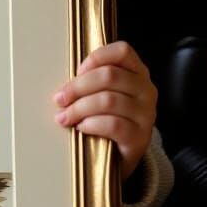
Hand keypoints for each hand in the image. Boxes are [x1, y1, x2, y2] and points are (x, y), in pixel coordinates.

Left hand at [52, 41, 156, 179]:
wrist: (120, 155)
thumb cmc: (106, 117)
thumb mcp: (102, 94)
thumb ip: (91, 81)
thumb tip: (64, 86)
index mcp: (137, 72)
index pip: (123, 51)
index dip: (97, 57)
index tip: (77, 71)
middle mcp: (146, 90)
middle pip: (109, 76)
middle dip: (78, 87)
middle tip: (60, 99)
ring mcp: (146, 114)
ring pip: (108, 100)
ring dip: (79, 108)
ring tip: (64, 117)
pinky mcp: (141, 136)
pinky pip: (113, 124)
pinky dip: (91, 124)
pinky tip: (81, 127)